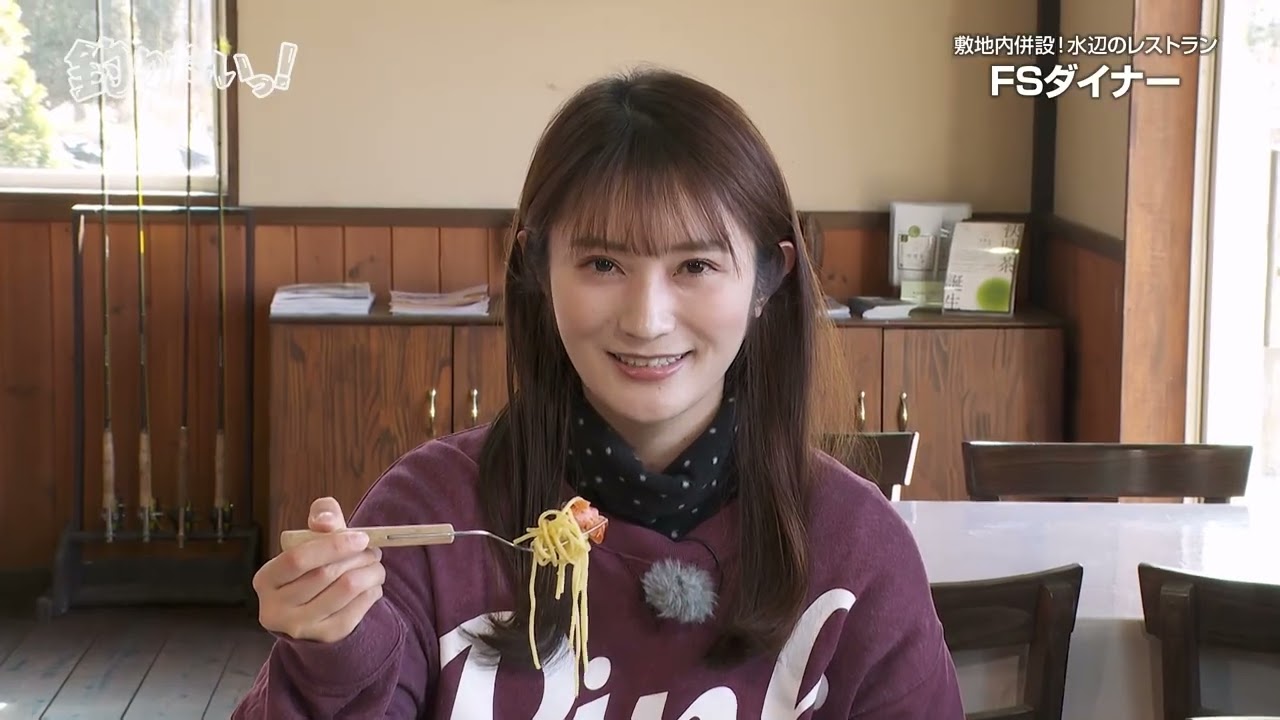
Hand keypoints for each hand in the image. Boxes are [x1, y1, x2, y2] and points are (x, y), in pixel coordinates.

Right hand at [254, 497, 385, 642]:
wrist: (314, 609)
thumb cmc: (314, 566)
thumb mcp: (313, 537)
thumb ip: (321, 517)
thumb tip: (326, 521)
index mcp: (266, 579)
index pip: (298, 559)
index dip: (333, 545)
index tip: (361, 538)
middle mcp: (275, 608)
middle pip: (326, 574)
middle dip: (358, 557)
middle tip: (374, 550)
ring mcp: (299, 627)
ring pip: (346, 590)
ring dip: (371, 572)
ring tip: (376, 565)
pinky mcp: (324, 638)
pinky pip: (358, 609)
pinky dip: (372, 592)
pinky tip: (372, 585)